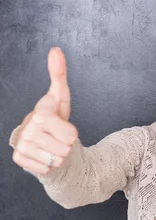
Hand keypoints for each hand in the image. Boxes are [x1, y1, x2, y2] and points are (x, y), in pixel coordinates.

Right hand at [11, 47, 78, 174]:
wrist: (39, 138)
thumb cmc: (54, 117)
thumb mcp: (60, 97)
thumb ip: (59, 75)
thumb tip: (56, 50)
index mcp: (41, 114)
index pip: (70, 135)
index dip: (71, 134)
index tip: (64, 129)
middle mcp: (28, 129)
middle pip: (65, 149)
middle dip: (65, 145)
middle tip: (57, 138)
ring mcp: (22, 145)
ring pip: (57, 160)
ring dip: (58, 156)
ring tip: (51, 146)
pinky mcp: (19, 159)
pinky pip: (46, 169)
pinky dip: (49, 165)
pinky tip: (44, 155)